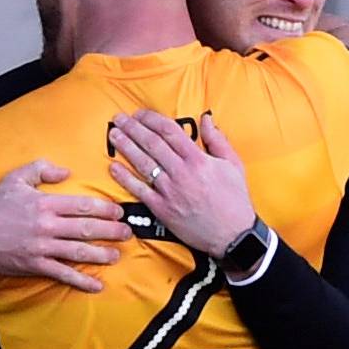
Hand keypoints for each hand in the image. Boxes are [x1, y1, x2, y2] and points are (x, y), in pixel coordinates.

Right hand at [0, 159, 127, 292]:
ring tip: (117, 255)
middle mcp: (47, 226)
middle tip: (127, 233)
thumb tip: (66, 172)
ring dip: (101, 254)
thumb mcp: (16, 178)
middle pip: (86, 228)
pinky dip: (81, 281)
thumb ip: (42, 169)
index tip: (118, 211)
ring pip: (79, 251)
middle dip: (111, 231)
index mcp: (45, 203)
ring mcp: (42, 248)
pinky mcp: (36, 265)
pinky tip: (97, 285)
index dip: (104, 208)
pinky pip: (63, 274)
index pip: (82, 205)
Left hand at [108, 110, 252, 257]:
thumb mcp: (233, 164)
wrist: (232, 235)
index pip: (169, 131)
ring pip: (142, 163)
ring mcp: (169, 191)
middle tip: (119, 118)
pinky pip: (139, 190)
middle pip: (151, 144)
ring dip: (125, 147)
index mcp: (198, 159)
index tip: (140, 113)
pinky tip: (114, 167)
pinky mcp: (161, 209)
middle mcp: (180, 172)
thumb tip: (205, 119)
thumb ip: (217, 139)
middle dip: (133, 128)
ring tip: (113, 134)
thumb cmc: (235, 200)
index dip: (151, 119)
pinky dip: (125, 178)